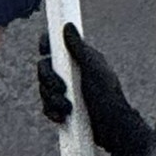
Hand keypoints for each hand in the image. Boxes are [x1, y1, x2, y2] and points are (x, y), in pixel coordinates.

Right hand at [38, 24, 152, 155]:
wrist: (112, 129)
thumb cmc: (108, 97)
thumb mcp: (93, 70)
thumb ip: (79, 48)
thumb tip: (68, 26)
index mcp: (78, 60)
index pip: (56, 45)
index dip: (47, 45)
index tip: (45, 50)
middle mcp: (70, 73)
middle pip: (44, 68)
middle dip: (49, 80)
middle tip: (61, 88)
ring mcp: (65, 91)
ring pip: (43, 88)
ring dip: (52, 99)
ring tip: (67, 107)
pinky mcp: (62, 108)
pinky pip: (46, 106)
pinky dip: (52, 111)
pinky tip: (62, 117)